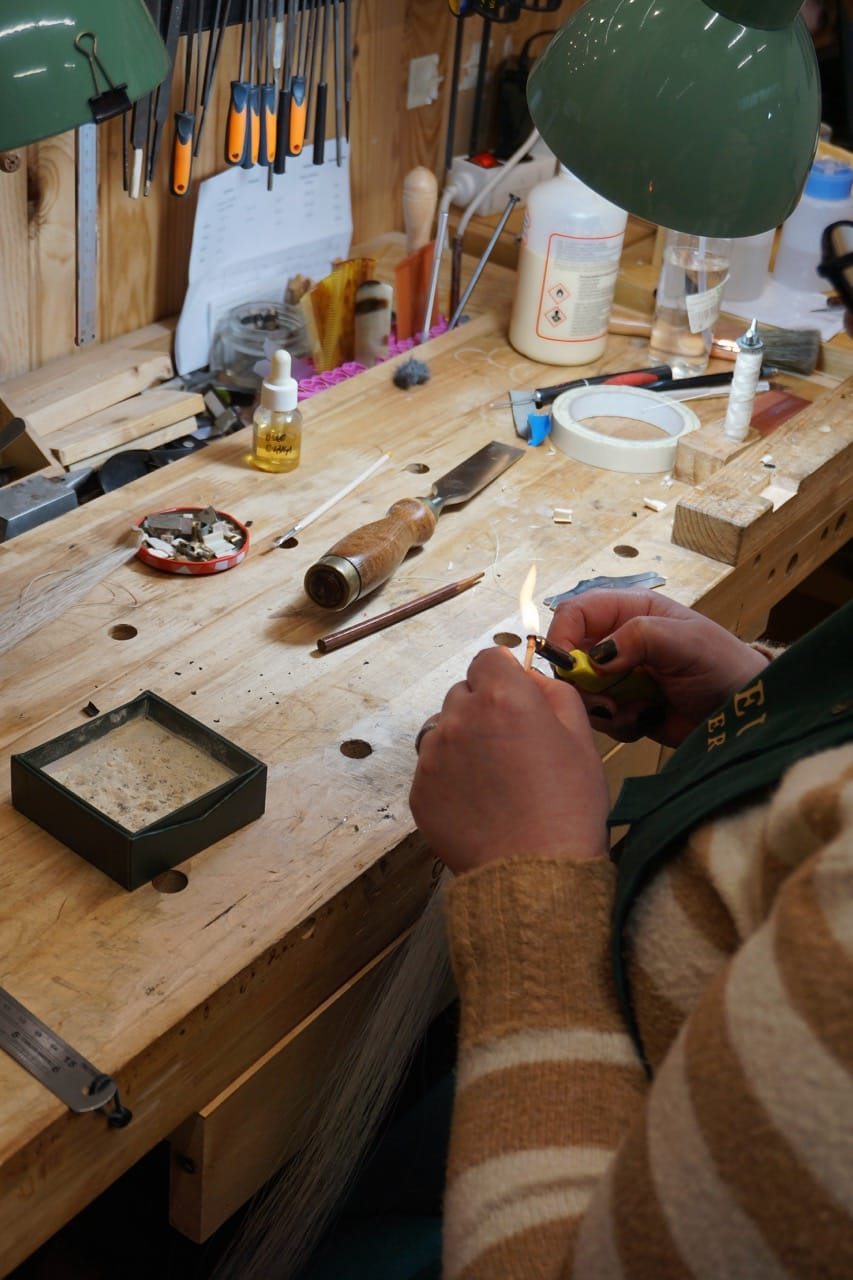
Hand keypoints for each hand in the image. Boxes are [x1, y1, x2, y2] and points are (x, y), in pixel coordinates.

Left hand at [409, 646, 609, 874]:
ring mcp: (432, 756)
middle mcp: (458, 718)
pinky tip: (479, 802)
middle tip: (511, 746)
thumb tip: (528, 678)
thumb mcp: (580, 737)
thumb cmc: (568, 806)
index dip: (504, 677)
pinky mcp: (418, 791)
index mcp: (501, 697)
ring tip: (494, 778)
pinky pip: (432, 768)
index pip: (488, 659)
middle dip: (483, 709)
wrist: (534, 873)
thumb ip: (553, 691)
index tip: (516, 700)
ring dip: (463, 741)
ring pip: (444, 730)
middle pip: (463, 693)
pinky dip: (451, 777)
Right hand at [547, 590, 769, 746]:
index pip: (575, 612)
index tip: (566, 665)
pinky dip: (619, 724)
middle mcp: (617, 642)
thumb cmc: (722, 664)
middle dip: (583, 683)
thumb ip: (639, 637)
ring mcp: (618, 677)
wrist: (742, 711)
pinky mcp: (624, 708)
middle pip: (569, 658)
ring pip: (581, 693)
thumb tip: (594, 658)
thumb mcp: (685, 641)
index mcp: (629, 611)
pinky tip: (648, 719)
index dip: (562, 635)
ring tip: (639, 710)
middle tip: (609, 700)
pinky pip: (600, 719)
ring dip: (605, 707)